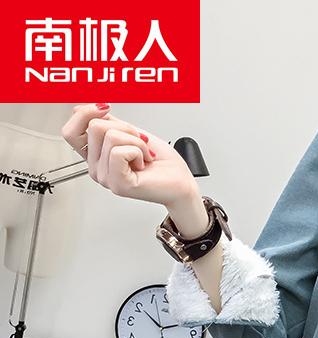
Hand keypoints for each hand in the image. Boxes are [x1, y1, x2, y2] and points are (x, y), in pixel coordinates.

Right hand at [61, 102, 200, 208]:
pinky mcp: (118, 184)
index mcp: (96, 156)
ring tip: (144, 155)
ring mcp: (105, 178)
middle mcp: (97, 168)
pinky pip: (119, 152)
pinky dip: (138, 151)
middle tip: (139, 143)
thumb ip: (107, 123)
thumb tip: (82, 110)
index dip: (85, 113)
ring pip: (109, 136)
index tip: (106, 108)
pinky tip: (144, 163)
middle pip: (94, 127)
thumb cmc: (163, 163)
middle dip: (124, 127)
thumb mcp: (131, 133)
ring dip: (135, 140)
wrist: (182, 182)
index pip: (70, 132)